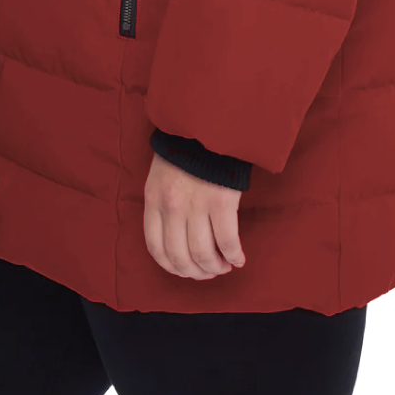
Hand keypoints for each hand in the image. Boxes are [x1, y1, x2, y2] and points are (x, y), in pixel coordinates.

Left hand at [143, 152, 246, 279]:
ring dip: (215, 268)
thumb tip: (175, 237)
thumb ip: (163, 203)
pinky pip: (227, 241)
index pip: (156, 248)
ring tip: (224, 266)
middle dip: (196, 272)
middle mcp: (172, 207)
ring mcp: (196, 205)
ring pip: (203, 254)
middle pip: (180, 257)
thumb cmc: (186, 148)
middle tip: (209, 273)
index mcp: (154, 199)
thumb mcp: (161, 174)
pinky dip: (234, 255)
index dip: (172, 267)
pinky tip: (239, 259)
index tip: (185, 270)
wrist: (207, 121)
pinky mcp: (221, 201)